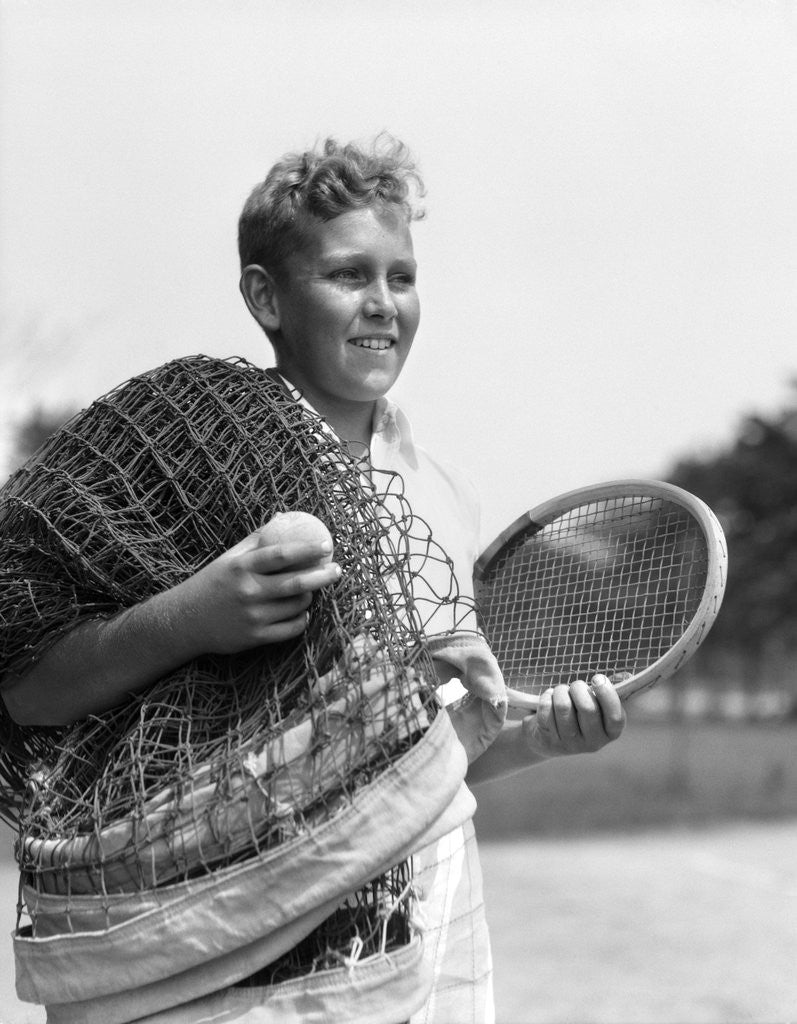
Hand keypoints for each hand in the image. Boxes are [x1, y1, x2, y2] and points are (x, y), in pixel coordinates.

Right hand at [172, 526, 340, 653]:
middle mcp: (248, 591)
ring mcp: (252, 616)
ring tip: (310, 590)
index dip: (308, 549)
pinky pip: (291, 628)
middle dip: (323, 575)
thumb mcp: (230, 559)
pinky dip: (302, 619)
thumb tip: (284, 515)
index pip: (281, 554)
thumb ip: (257, 539)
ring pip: (296, 606)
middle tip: (338, 570)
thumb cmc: (214, 583)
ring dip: (309, 597)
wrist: (185, 620)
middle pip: (296, 583)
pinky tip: (302, 612)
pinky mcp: (255, 637)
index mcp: (242, 567)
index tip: (327, 544)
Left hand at [521, 674, 625, 758]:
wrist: (550, 739)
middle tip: (576, 685)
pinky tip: (549, 699)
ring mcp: (570, 744)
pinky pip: (546, 709)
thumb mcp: (599, 706)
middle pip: (587, 708)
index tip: (597, 678)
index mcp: (611, 733)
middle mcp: (593, 743)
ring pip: (563, 706)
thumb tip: (626, 676)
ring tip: (561, 691)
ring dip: (560, 690)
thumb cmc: (580, 714)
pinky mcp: (549, 740)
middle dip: (578, 687)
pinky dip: (546, 697)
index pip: (615, 717)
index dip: (607, 694)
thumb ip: (610, 691)